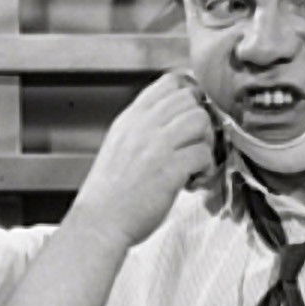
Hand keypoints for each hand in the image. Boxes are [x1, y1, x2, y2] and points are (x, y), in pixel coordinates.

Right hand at [67, 72, 215, 246]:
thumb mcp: (119, 145)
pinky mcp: (170, 169)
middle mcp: (143, 126)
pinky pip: (203, 153)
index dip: (188, 95)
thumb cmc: (110, 192)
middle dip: (199, 120)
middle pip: (189, 99)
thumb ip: (142, 127)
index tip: (191, 114)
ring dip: (205, 141)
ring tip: (195, 161)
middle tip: (195, 142)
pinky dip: (205, 168)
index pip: (168, 83)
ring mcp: (157, 146)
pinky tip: (194, 180)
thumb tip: (174, 119)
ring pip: (200, 120)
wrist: (99, 222)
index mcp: (130, 119)